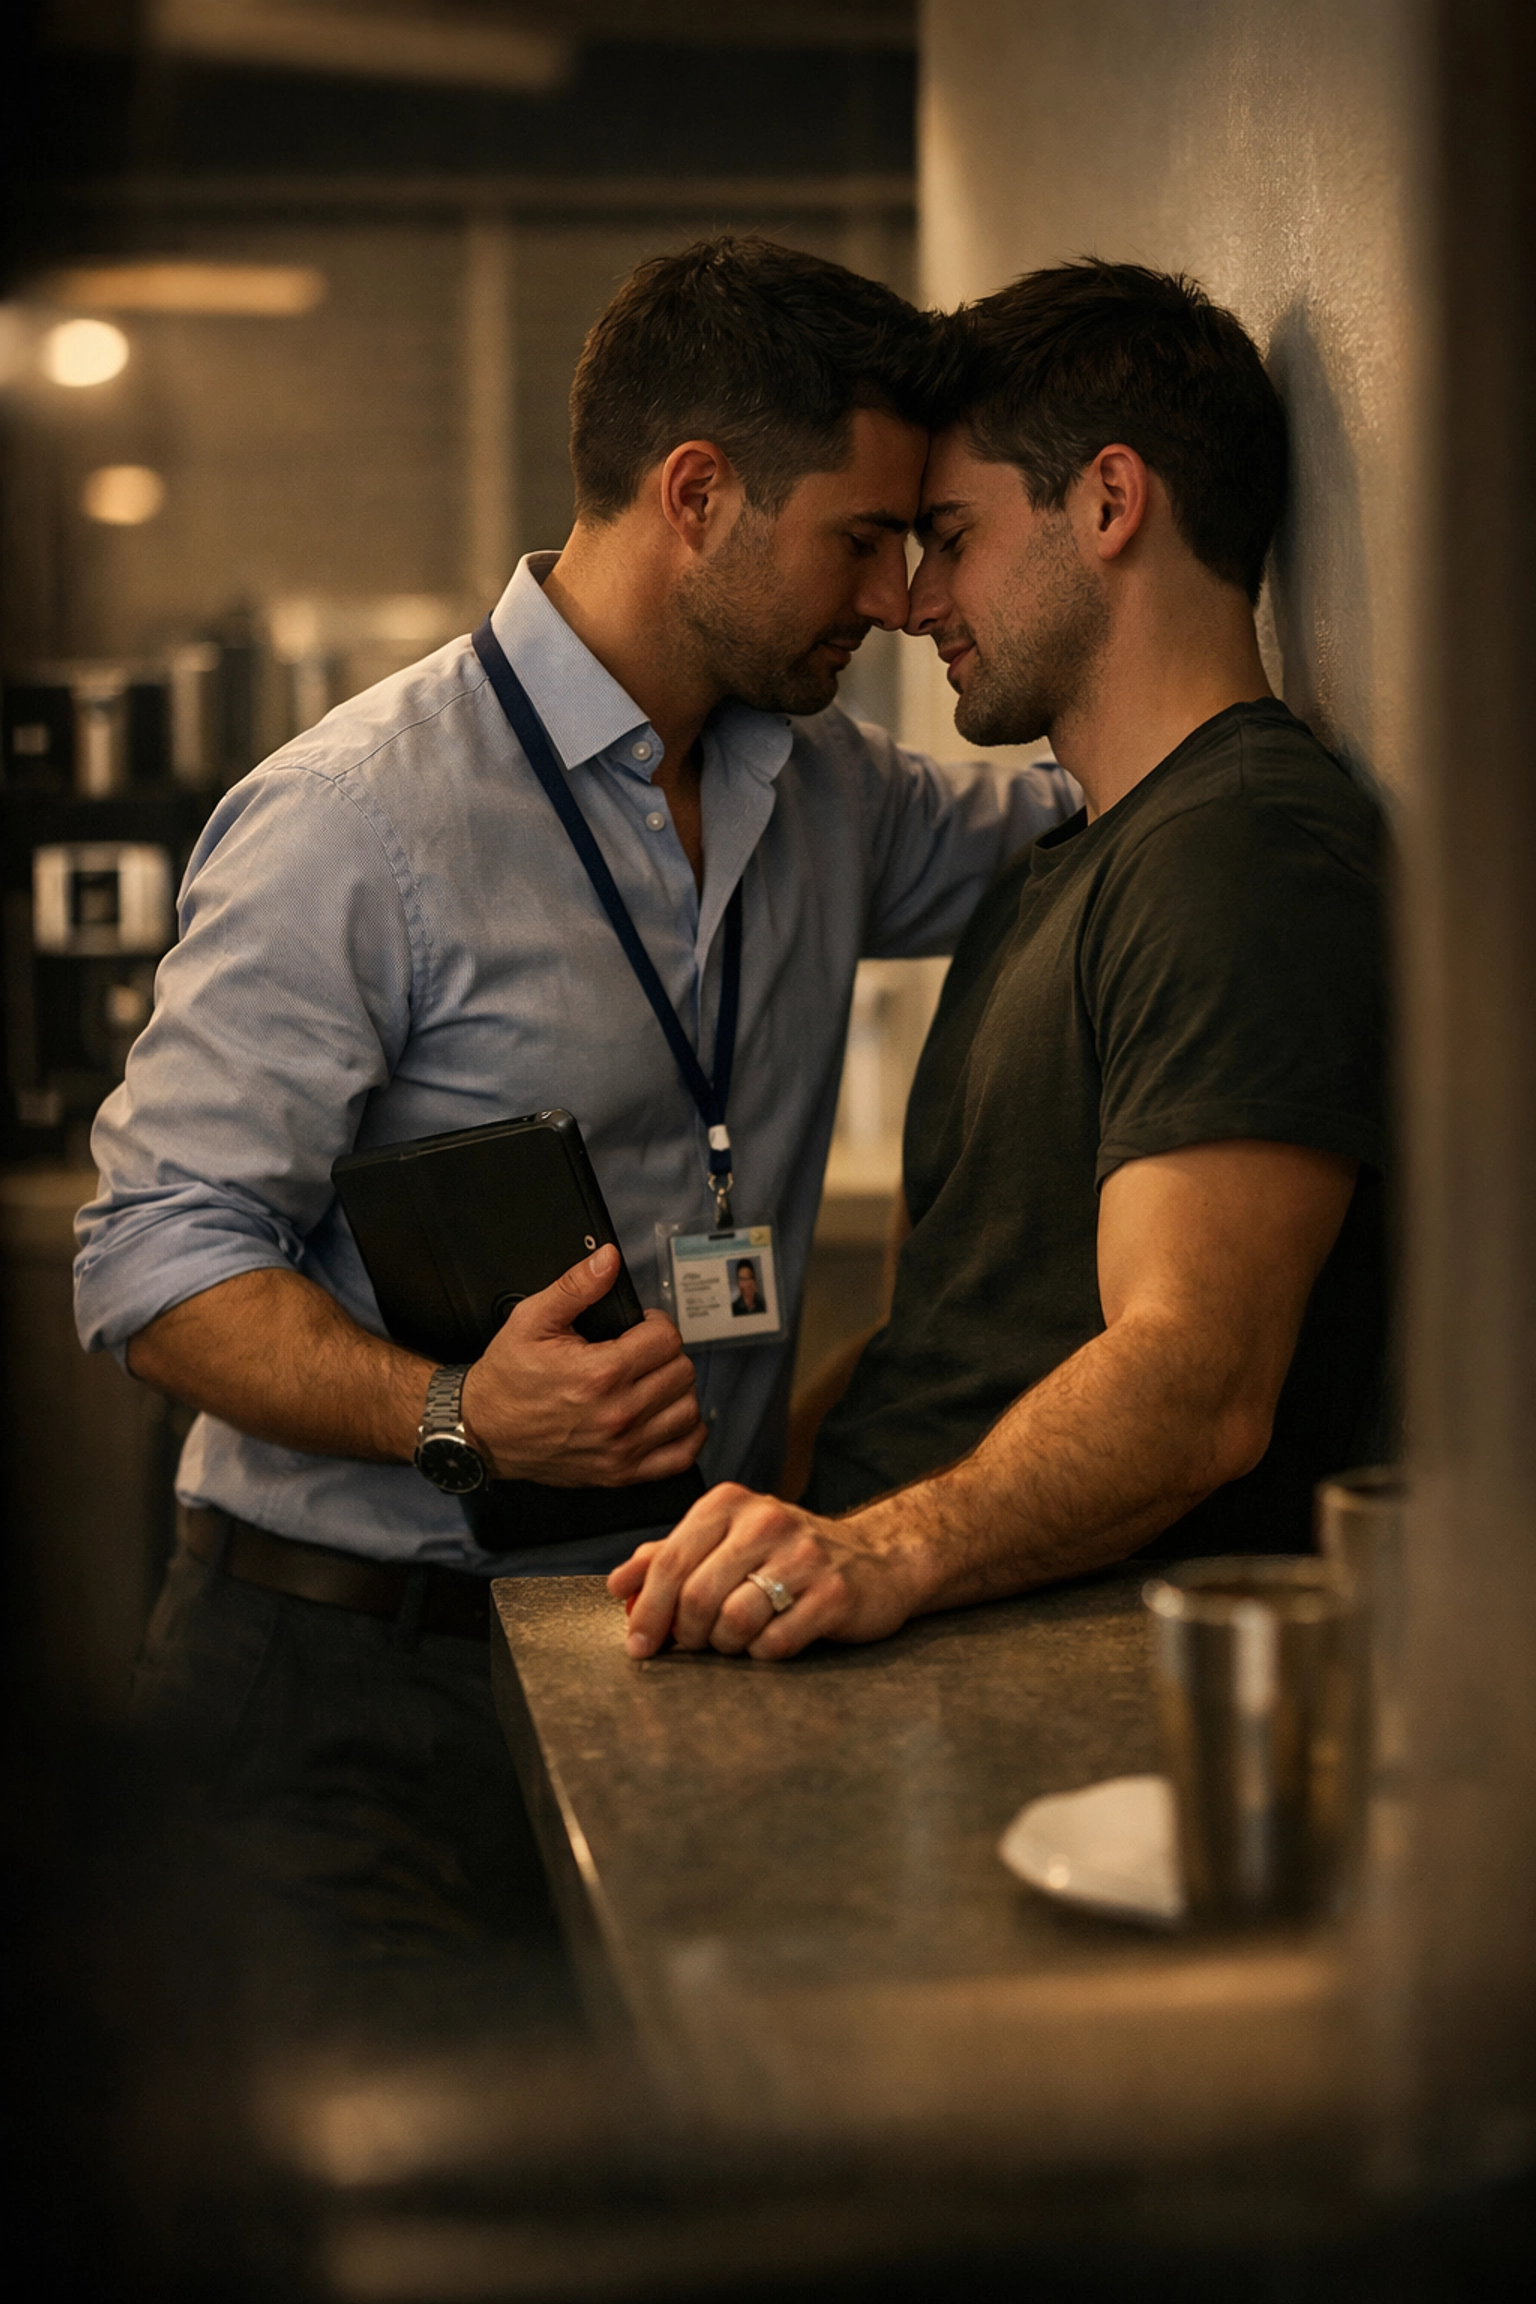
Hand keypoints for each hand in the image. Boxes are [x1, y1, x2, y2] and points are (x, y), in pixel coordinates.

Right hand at [460, 1245, 703, 1485]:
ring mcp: (622, 1448)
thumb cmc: (506, 1378)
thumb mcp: (532, 1319)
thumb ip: (576, 1286)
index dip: (655, 1324)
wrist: (482, 1431)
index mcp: (599, 1374)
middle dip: (666, 1354)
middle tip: (641, 1353)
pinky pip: (680, 1456)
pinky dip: (684, 1434)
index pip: (667, 1338)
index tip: (639, 1328)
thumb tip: (608, 1259)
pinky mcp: (621, 1473)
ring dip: (676, 1391)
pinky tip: (666, 1416)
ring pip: (688, 1410)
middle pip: (682, 1371)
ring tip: (651, 1382)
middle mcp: (616, 1414)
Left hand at [608, 1483, 919, 1659]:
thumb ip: (670, 1558)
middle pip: (696, 1595)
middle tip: (692, 1645)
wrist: (877, 1560)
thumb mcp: (726, 1543)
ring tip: (735, 1640)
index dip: (647, 1610)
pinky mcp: (835, 1594)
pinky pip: (775, 1643)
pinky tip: (772, 1639)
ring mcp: (805, 1556)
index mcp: (730, 1504)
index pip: (669, 1561)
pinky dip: (763, 1653)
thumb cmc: (786, 1556)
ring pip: (733, 1622)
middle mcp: (767, 1520)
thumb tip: (619, 1586)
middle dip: (685, 1634)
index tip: (638, 1644)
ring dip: (725, 1645)